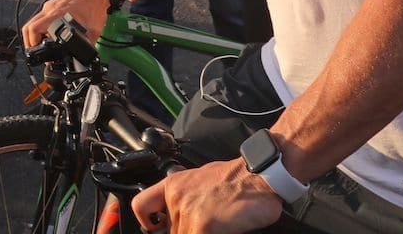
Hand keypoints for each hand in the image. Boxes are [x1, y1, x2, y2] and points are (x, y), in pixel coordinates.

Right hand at [21, 0, 110, 48]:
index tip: (39, 53)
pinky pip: (41, 16)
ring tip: (40, 44)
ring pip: (33, 20)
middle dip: (29, 41)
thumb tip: (84, 58)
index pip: (34, 29)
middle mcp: (51, 9)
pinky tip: (49, 33)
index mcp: (58, 15)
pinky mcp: (53, 4)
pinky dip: (41, 26)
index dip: (33, 44)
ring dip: (33, 34)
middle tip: (35, 51)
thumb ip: (86, 46)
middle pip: (28, 26)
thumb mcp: (92, 31)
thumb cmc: (95, 6)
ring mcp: (51, 5)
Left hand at [132, 159, 284, 233]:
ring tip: (219, 225)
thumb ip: (187, 199)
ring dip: (200, 233)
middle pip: (171, 230)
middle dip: (189, 230)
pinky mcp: (202, 225)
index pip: (142, 206)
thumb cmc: (238, 178)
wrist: (260, 174)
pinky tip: (224, 230)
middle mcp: (176, 197)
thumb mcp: (202, 181)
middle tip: (207, 225)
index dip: (148, 222)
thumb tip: (186, 218)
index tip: (157, 227)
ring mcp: (187, 212)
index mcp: (174, 185)